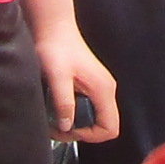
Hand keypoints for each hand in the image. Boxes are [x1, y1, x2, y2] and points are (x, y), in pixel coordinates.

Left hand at [39, 28, 121, 142]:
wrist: (54, 28)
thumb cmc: (56, 47)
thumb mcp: (57, 77)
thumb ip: (64, 102)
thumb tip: (67, 126)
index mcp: (103, 89)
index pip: (110, 128)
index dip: (91, 135)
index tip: (70, 129)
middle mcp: (105, 89)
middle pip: (102, 125)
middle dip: (80, 130)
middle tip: (57, 125)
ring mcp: (99, 87)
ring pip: (93, 117)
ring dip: (74, 121)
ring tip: (54, 116)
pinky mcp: (90, 85)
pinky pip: (87, 107)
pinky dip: (73, 111)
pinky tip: (57, 104)